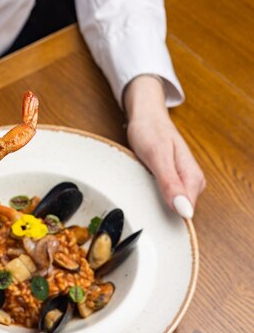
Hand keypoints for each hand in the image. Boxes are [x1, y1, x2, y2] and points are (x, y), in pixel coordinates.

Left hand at [123, 75, 205, 218]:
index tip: (147, 212)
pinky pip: (162, 195)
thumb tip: (184, 210)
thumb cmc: (150, 131)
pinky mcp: (171, 179)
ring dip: (152, 200)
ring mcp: (181, 181)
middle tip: (139, 194)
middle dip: (157, 209)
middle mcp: (191, 182)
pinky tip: (141, 186)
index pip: (185, 213)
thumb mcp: (157, 156)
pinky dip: (149, 193)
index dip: (165, 217)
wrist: (146, 115)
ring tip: (139, 186)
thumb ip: (170, 183)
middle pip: (177, 211)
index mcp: (193, 178)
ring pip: (169, 204)